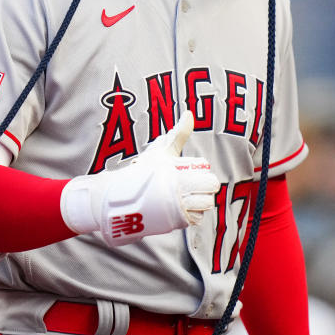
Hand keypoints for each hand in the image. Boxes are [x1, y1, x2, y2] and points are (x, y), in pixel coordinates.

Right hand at [60, 112, 219, 245]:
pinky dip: (195, 213)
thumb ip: (179, 133)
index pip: (207, 173)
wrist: (124, 196)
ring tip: (187, 195)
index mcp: (178, 170)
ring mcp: (178, 207)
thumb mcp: (162, 149)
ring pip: (206, 205)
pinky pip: (198, 218)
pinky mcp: (176, 222)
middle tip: (191, 184)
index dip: (203, 173)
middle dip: (206, 186)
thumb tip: (189, 113)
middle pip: (210, 188)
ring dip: (201, 201)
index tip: (190, 172)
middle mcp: (179, 190)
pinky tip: (184, 207)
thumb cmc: (145, 170)